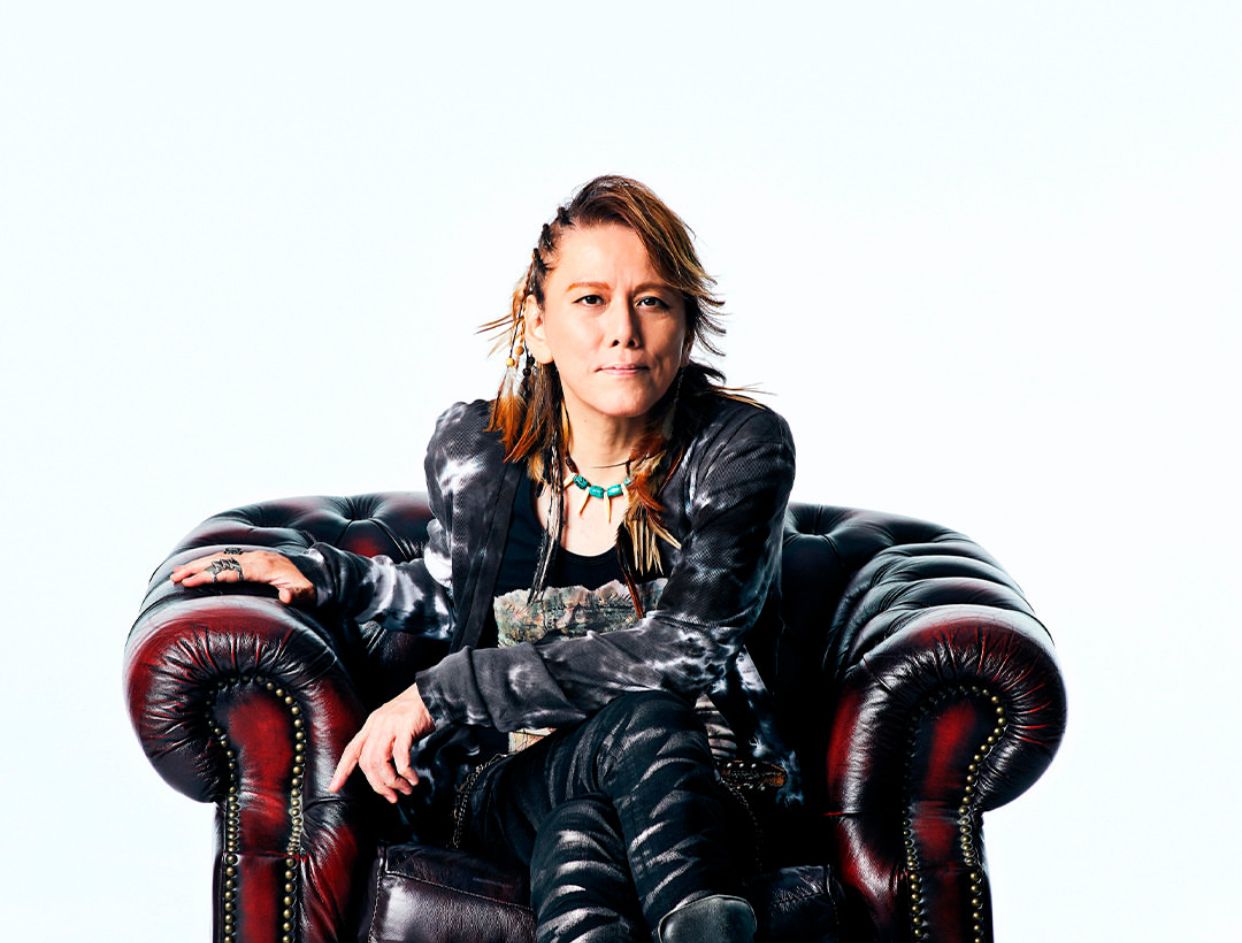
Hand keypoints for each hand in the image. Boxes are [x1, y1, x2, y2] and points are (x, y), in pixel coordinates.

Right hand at [170, 549, 314, 606]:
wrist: (315, 575)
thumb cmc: (308, 589)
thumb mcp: (307, 594)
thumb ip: (298, 595)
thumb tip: (286, 596)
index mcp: (264, 567)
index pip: (230, 570)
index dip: (209, 575)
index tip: (189, 581)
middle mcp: (256, 559)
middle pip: (221, 560)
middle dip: (196, 567)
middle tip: (174, 576)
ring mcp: (254, 557)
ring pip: (222, 557)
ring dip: (199, 563)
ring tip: (177, 572)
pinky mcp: (253, 559)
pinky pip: (227, 557)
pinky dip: (210, 561)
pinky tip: (197, 567)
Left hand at [329, 683, 435, 802]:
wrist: (433, 693)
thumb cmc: (415, 712)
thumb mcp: (392, 723)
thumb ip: (383, 740)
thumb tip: (382, 768)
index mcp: (371, 725)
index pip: (352, 750)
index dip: (342, 770)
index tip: (334, 787)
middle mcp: (377, 725)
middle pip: (368, 762)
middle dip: (378, 785)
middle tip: (392, 796)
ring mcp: (391, 725)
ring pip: (381, 762)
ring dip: (393, 782)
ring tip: (405, 789)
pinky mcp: (406, 727)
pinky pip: (400, 757)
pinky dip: (405, 773)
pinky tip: (413, 779)